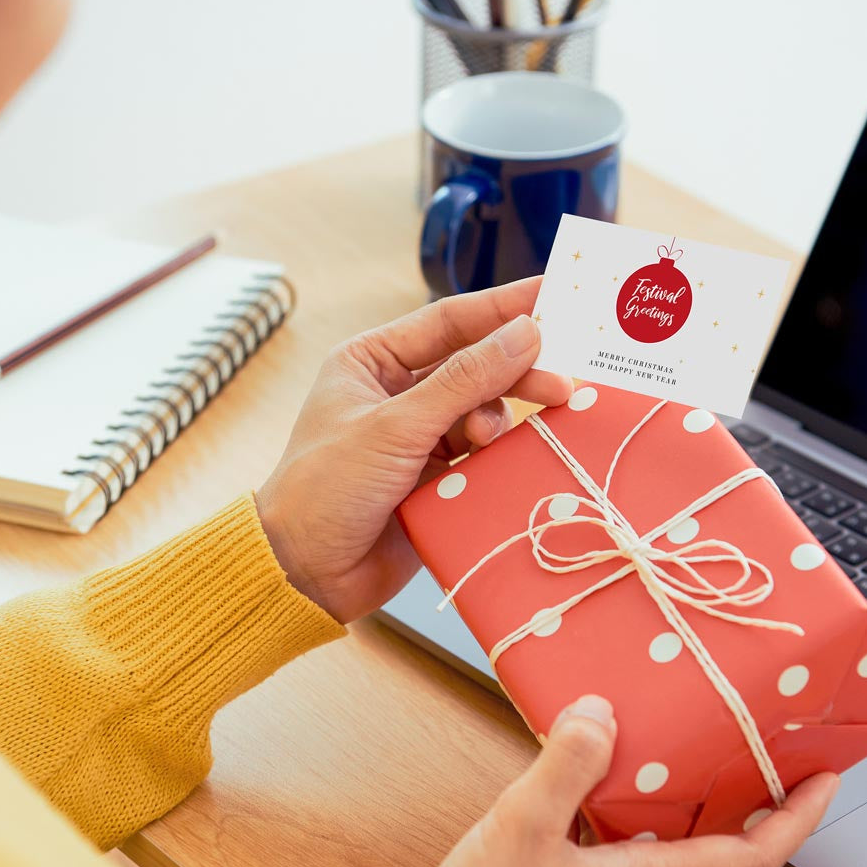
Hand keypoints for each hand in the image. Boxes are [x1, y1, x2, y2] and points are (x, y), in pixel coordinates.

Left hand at [256, 277, 570, 622]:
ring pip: (482, 411)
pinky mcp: (436, 479)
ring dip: (500, 419)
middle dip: (515, 372)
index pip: (449, 321)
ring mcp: (418, 437)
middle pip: (474, 366)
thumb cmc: (326, 488)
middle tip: (561, 381)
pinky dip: (495, 455)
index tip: (555, 295)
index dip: (504, 308)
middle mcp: (397, 393)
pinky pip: (481, 455)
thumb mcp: (395, 426)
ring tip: (500, 437)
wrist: (305, 572)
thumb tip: (525, 333)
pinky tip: (501, 461)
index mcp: (372, 361)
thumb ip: (464, 381)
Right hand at [396, 695, 838, 866]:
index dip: (794, 818)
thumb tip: (602, 713)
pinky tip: (608, 812)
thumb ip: (566, 765)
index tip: (820, 779)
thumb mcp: (521, 827)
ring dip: (704, 836)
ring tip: (692, 783)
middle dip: (759, 827)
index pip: (749, 859)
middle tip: (762, 778)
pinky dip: (648, 844)